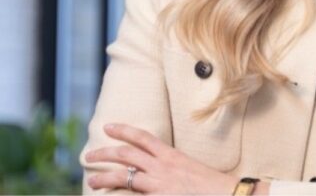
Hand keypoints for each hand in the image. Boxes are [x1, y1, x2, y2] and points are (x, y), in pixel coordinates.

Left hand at [85, 123, 238, 193]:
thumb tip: (155, 167)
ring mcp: (159, 185)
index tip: (108, 127)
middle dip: (105, 154)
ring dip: (105, 178)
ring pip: (124, 177)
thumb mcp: (188, 168)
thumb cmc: (209, 184)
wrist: (225, 194)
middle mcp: (163, 167)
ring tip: (92, 181)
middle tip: (89, 156)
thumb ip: (170, 166)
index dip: (124, 130)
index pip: (143, 137)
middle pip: (127, 155)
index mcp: (171, 155)